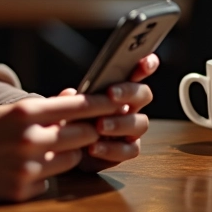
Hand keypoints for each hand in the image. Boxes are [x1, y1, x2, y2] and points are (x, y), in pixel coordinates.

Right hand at [0, 94, 123, 202]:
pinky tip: (22, 169)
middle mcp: (29, 139)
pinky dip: (44, 175)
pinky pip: (51, 182)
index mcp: (24, 113)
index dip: (103, 103)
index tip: (120, 100)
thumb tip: (74, 97)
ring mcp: (27, 167)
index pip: (78, 106)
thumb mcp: (8, 112)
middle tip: (84, 129)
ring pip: (71, 159)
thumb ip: (42, 108)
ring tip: (43, 149)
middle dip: (86, 132)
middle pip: (84, 135)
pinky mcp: (23, 191)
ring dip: (66, 154)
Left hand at [59, 53, 157, 171]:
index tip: (144, 61)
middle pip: (143, 94)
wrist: (65, 149)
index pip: (135, 73)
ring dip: (120, 123)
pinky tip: (94, 147)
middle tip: (111, 94)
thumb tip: (70, 93)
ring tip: (99, 125)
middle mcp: (129, 107)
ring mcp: (131, 129)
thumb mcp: (65, 107)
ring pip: (140, 123)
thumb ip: (69, 100)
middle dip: (129, 92)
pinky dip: (112, 149)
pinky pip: (129, 150)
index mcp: (116, 89)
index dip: (145, 65)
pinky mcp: (127, 150)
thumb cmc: (70, 121)